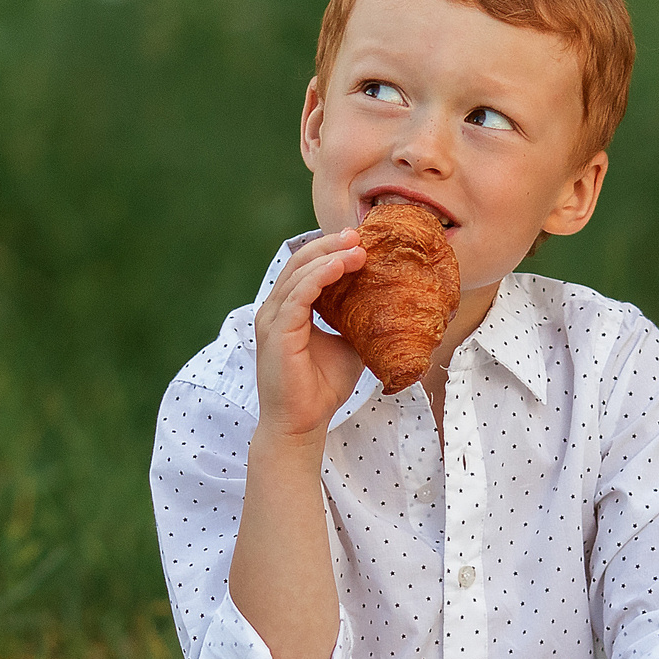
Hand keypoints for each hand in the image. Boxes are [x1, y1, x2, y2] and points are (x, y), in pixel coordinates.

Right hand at [253, 228, 370, 443]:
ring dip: (329, 256)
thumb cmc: (321, 388)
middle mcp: (275, 310)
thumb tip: (386, 304)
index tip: (359, 240)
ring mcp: (272, 320)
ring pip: (298, 274)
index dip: (329, 251)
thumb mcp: (347, 345)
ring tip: (357, 247)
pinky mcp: (277, 332)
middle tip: (359, 234)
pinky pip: (298, 295)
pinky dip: (319, 277)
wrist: (302, 424)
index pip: (305, 269)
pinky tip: (340, 266)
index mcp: (288, 310)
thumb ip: (355, 321)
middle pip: (299, 263)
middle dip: (330, 245)